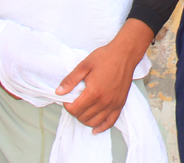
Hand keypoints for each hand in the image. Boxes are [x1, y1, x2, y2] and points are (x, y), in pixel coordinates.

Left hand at [56, 19, 151, 133]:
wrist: (124, 54)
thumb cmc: (104, 57)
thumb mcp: (84, 65)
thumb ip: (70, 80)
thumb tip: (59, 92)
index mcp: (94, 92)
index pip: (75, 109)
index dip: (68, 105)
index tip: (68, 98)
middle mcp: (104, 101)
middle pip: (83, 117)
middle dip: (76, 111)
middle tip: (75, 101)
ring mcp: (113, 104)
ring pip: (95, 122)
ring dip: (85, 119)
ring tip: (83, 110)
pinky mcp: (120, 104)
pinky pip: (110, 122)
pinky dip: (101, 127)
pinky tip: (95, 129)